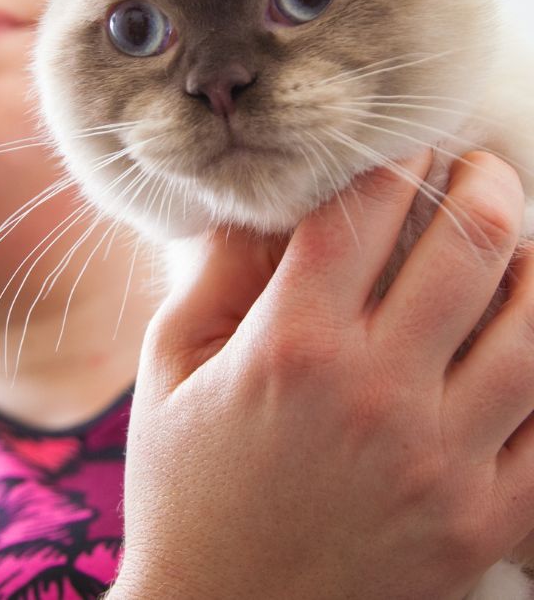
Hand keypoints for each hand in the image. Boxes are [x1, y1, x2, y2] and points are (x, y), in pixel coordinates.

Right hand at [110, 152, 533, 599]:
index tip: (401, 149)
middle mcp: (375, 393)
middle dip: (480, 183)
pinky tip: (522, 334)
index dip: (390, 160)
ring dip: (531, 263)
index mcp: (291, 345)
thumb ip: (214, 276)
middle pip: (470, 246)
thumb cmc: (184, 484)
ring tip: (513, 246)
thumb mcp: (170, 369)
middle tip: (474, 170)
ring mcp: (441, 461)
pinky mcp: (481, 520)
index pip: (364, 211)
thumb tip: (261, 206)